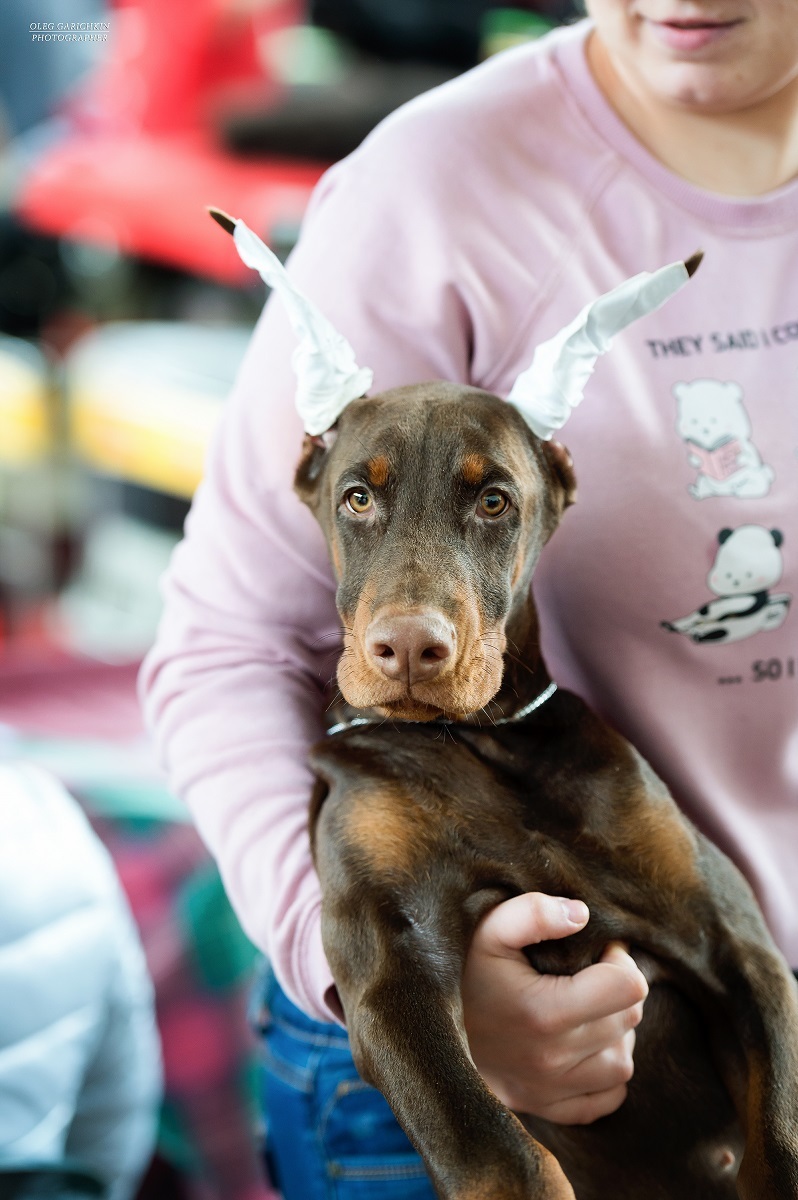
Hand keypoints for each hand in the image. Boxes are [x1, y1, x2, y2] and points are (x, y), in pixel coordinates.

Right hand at [462, 893, 647, 1124]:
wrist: (426, 1032)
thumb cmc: (463, 972)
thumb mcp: (489, 929)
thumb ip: (534, 912)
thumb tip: (582, 915)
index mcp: (544, 1013)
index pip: (627, 987)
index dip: (620, 960)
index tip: (598, 951)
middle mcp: (553, 1059)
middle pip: (628, 1020)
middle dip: (618, 990)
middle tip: (590, 973)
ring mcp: (551, 1091)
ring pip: (622, 1063)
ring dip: (616, 1032)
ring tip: (588, 1009)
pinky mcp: (548, 1109)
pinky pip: (608, 1097)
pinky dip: (607, 1073)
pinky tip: (584, 1046)